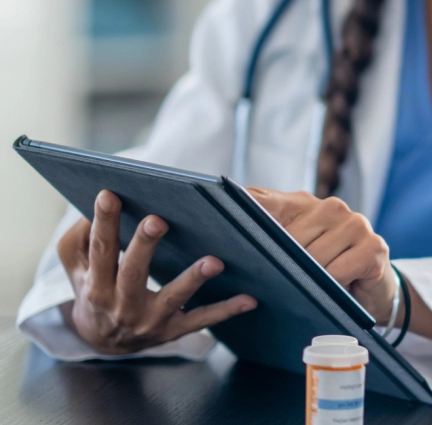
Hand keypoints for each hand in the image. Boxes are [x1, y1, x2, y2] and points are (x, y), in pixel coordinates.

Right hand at [57, 189, 256, 354]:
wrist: (102, 342)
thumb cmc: (95, 288)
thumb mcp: (76, 267)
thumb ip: (80, 238)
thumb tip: (102, 206)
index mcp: (95, 283)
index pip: (99, 249)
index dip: (103, 222)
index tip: (110, 194)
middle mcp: (120, 304)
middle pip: (132, 272)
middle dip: (144, 245)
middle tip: (158, 220)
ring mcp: (148, 320)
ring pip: (172, 298)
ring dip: (194, 279)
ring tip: (215, 261)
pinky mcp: (172, 331)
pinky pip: (201, 320)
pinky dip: (226, 311)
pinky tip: (251, 299)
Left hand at [245, 188, 395, 322]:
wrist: (373, 291)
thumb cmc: (326, 272)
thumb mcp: (295, 255)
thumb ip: (269, 239)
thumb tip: (231, 233)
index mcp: (305, 204)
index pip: (264, 202)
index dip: (244, 210)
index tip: (219, 217)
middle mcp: (332, 207)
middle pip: (289, 240)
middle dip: (285, 265)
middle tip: (290, 280)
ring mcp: (356, 224)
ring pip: (314, 258)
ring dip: (313, 281)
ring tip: (320, 285)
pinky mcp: (374, 247)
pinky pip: (338, 271)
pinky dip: (334, 286)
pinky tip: (341, 287)